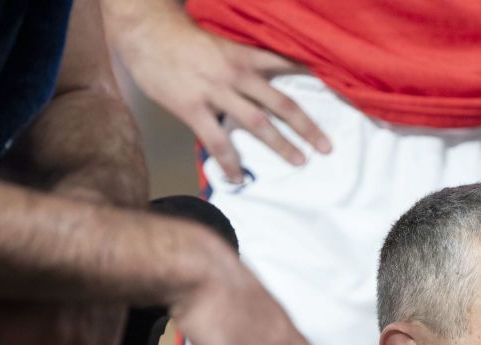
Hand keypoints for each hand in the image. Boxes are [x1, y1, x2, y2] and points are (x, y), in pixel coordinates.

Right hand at [111, 9, 330, 181]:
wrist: (144, 30)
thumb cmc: (181, 35)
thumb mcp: (219, 39)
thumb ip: (241, 60)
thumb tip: (264, 78)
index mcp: (243, 54)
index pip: (286, 65)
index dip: (311, 78)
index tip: (336, 93)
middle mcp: (236, 74)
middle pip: (281, 102)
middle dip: (307, 126)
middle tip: (326, 146)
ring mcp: (215, 92)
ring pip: (257, 123)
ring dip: (281, 145)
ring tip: (300, 161)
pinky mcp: (192, 107)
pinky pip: (217, 141)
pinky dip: (230, 162)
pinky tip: (239, 177)